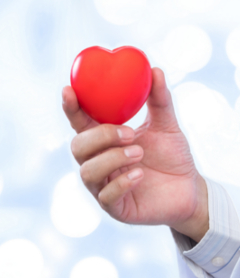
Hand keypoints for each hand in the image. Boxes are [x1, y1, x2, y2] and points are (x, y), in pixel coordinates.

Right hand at [62, 68, 208, 242]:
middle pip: (78, 147)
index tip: (69, 90)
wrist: (189, 189)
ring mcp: (104, 186)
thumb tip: (155, 70)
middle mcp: (100, 162)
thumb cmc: (172, 156)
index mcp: (107, 140)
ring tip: (140, 153)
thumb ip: (159, 100)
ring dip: (112, 158)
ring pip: (87, 171)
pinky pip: (106, 196)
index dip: (71, 108)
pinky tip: (140, 174)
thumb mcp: (167, 125)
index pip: (80, 123)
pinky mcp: (115, 207)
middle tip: (129, 132)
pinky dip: (121, 182)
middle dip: (100, 136)